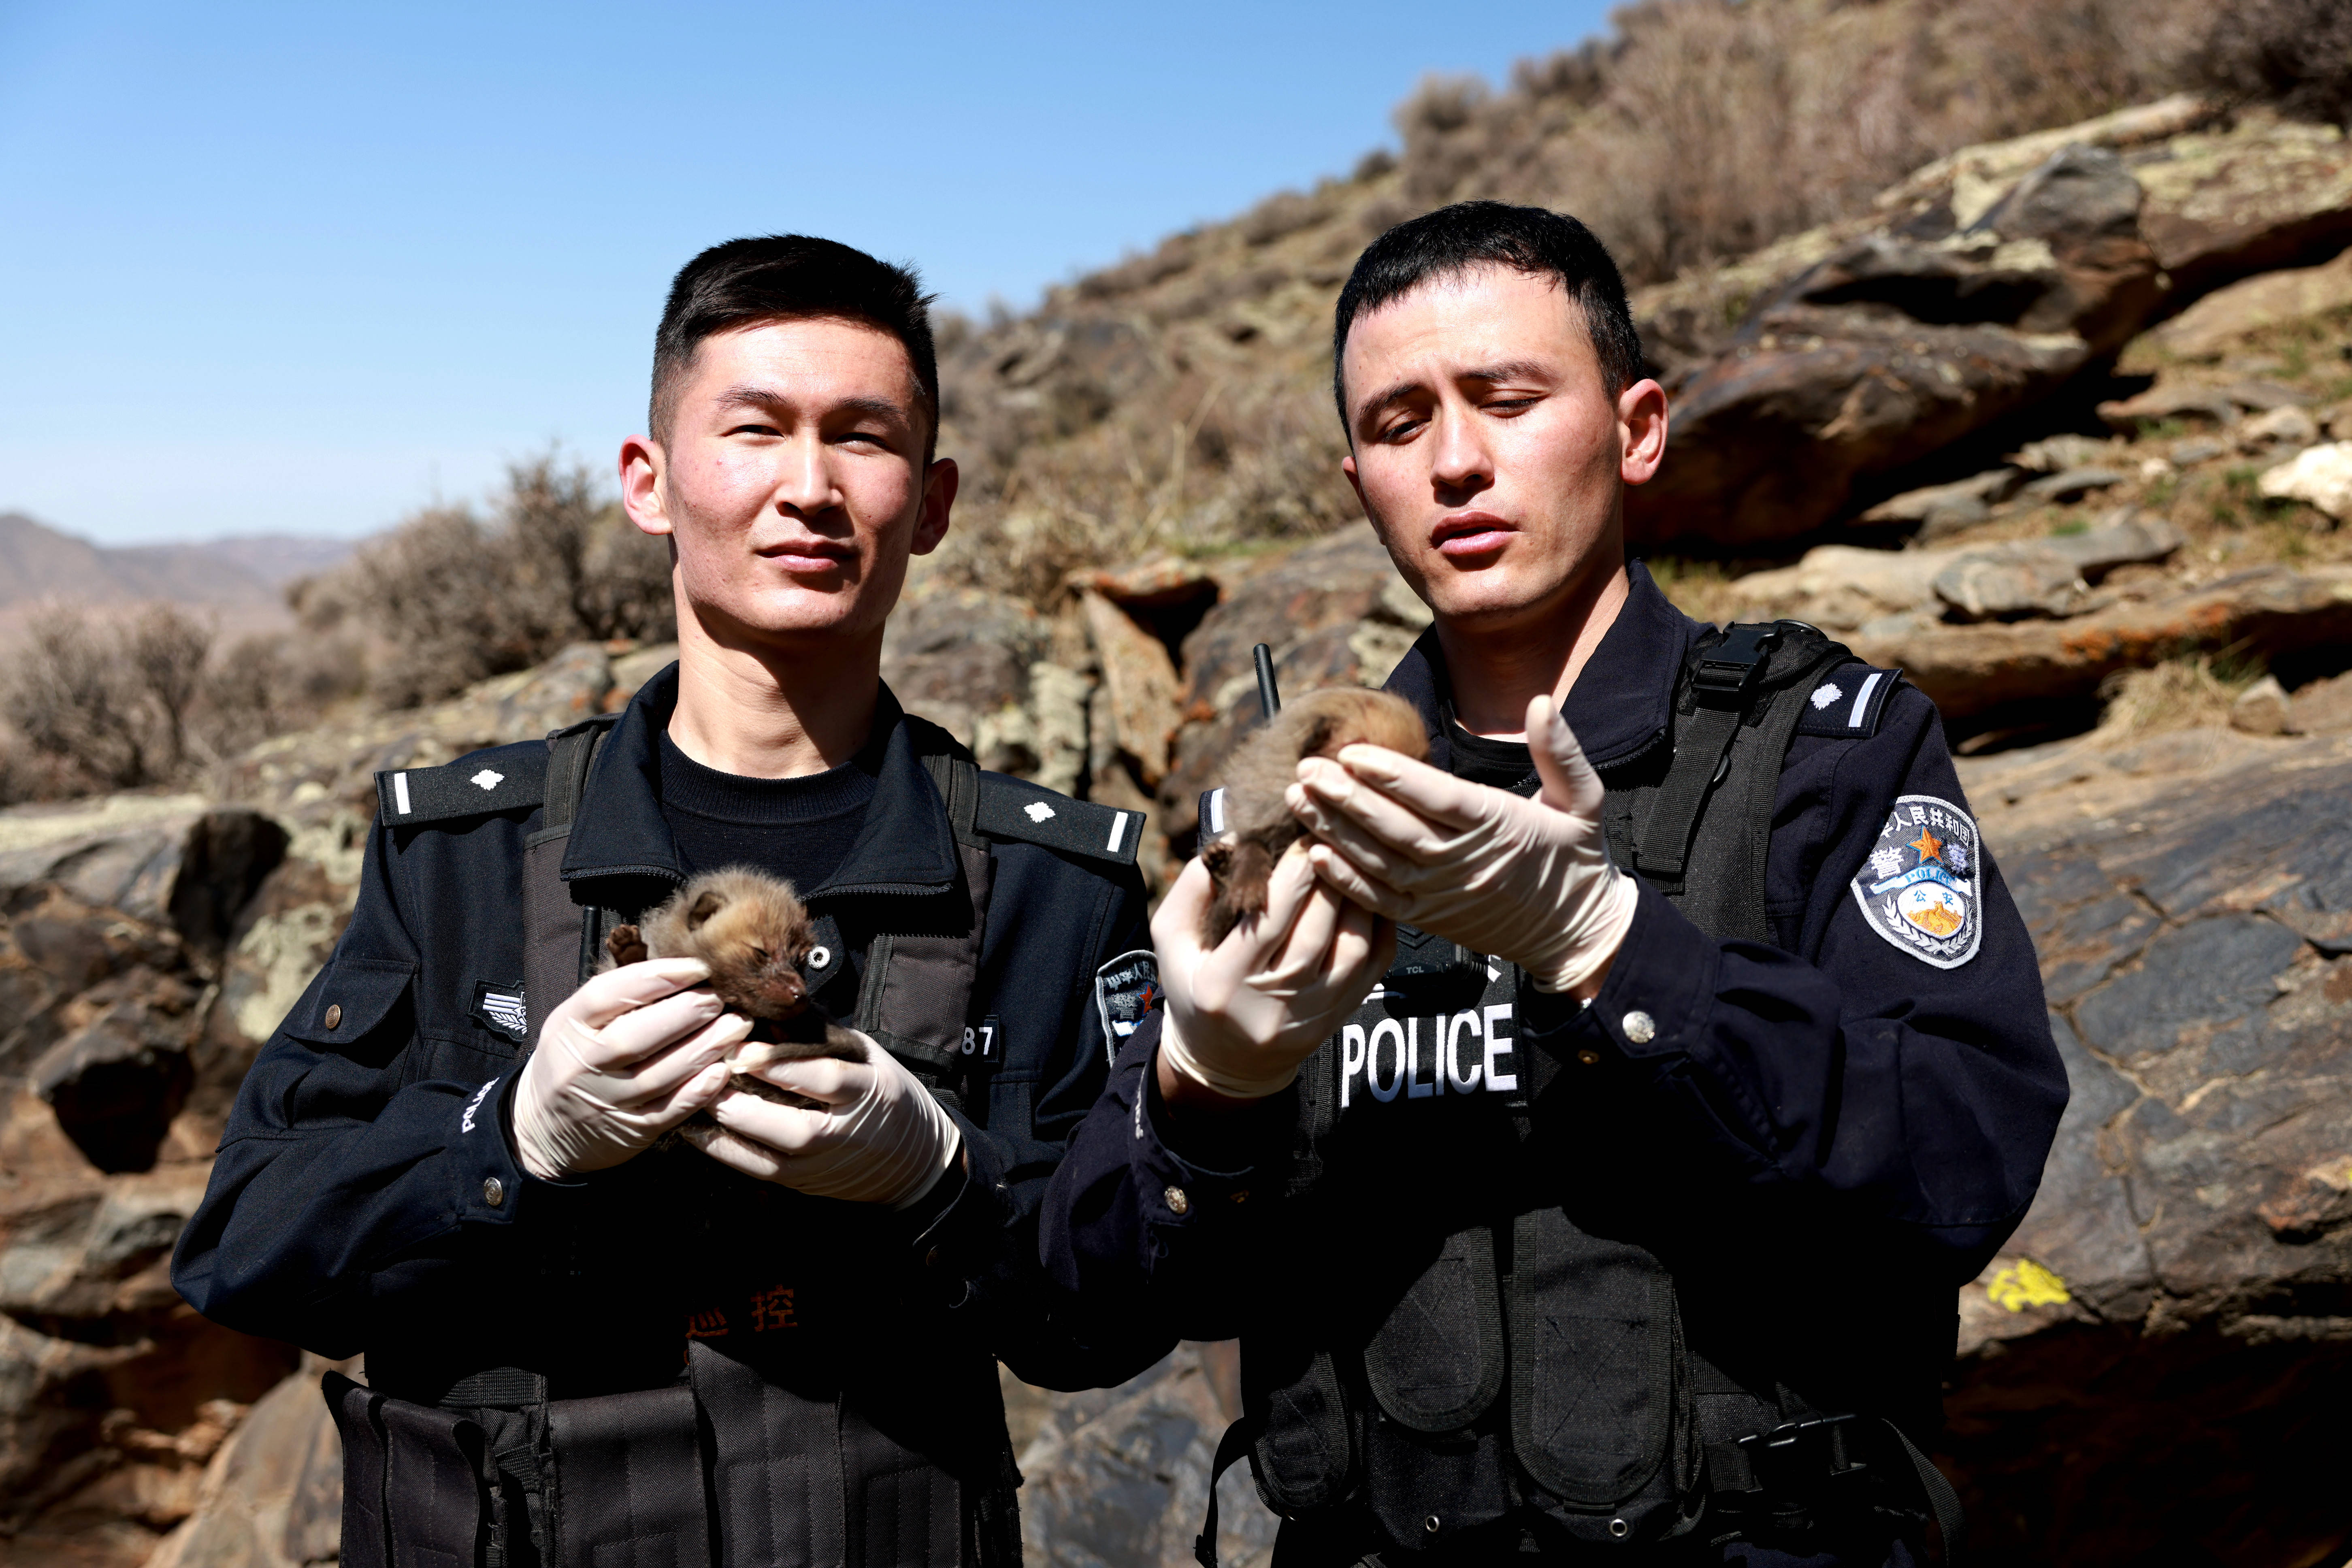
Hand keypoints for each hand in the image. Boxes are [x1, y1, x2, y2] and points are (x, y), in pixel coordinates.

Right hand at [511, 958, 747, 1179]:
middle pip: (633, 1037)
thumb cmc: (575, 1060)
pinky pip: (667, 1111)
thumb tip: (682, 970)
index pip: (608, 995)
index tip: (698, 967)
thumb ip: (619, 998)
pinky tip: (722, 1071)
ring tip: (736, 1027)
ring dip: (701, 1050)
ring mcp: (605, 1101)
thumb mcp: (579, 1022)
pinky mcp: (629, 1130)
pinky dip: (697, 1092)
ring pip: (657, 1076)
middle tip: (719, 999)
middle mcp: (582, 1065)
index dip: (656, 977)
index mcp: (570, 1026)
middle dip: (684, 1014)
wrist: (544, 1129)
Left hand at [683, 1031, 960, 1208]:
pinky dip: (725, 1153)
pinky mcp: (804, 1183)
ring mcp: (824, 1164)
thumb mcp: (866, 1054)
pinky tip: (696, 1132)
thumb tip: (769, 1010)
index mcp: (869, 1091)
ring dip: (729, 1131)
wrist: (911, 1158)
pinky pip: (760, 1172)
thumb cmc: (882, 1091)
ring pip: (772, 1158)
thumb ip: (822, 1037)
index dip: (782, 1066)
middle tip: (709, 1075)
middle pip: (795, 1128)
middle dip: (747, 1105)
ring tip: (696, 1100)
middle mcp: (847, 1133)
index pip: (825, 1079)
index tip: (743, 1048)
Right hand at [1151, 840, 1395, 1100]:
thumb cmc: (1195, 987)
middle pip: (1314, 934)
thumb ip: (1191, 890)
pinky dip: (1379, 927)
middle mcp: (1271, 1005)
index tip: (1303, 838)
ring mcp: (1311, 1015)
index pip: (1267, 924)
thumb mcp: (1171, 941)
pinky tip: (1369, 898)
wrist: (1226, 1061)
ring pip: (1352, 950)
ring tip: (1351, 866)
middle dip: (1328, 881)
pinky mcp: (1339, 1017)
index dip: (1292, 876)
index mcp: (1224, 984)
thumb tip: (1232, 843)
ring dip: (1357, 901)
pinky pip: (1373, 966)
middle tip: (1335, 841)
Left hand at [1290, 695, 1636, 996]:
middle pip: (1396, 829)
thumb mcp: (1584, 801)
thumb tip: (1541, 703)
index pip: (1437, 797)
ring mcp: (1442, 893)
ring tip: (1298, 799)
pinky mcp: (1428, 917)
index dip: (1392, 775)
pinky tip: (1314, 853)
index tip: (1353, 751)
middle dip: (1346, 798)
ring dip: (1334, 830)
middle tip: (1306, 768)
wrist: (1574, 933)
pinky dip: (1345, 880)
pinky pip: (1379, 901)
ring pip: (1379, 862)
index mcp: (1498, 826)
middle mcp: (1464, 862)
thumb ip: (1562, 752)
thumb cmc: (1576, 860)